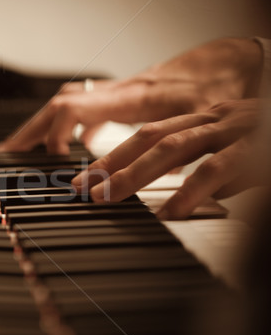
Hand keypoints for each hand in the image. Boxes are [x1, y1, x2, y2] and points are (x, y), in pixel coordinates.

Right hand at [0, 38, 262, 153]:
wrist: (229, 60)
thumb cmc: (216, 86)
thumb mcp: (200, 120)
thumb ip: (175, 149)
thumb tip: (160, 182)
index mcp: (130, 96)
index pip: (75, 107)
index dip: (55, 131)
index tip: (50, 157)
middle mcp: (115, 92)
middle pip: (58, 105)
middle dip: (30, 129)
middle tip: (7, 153)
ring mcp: (115, 93)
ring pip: (65, 104)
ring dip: (41, 126)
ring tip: (20, 148)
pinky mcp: (121, 98)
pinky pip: (83, 109)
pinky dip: (66, 126)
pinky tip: (66, 145)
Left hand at [71, 99, 263, 219]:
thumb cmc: (269, 141)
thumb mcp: (232, 152)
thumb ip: (201, 169)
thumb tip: (172, 200)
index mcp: (203, 121)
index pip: (146, 135)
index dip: (111, 156)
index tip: (84, 178)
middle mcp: (212, 121)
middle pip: (149, 139)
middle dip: (110, 164)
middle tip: (81, 189)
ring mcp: (233, 132)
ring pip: (172, 148)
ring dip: (134, 174)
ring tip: (107, 198)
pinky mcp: (255, 150)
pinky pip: (217, 169)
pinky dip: (189, 192)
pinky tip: (169, 213)